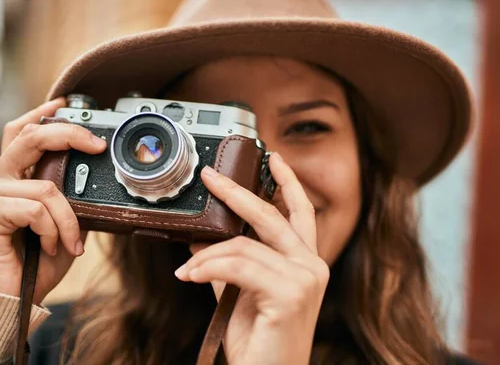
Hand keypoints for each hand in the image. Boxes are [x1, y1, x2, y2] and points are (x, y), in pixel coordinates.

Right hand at [0, 98, 106, 303]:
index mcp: (12, 179)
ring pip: (46, 187)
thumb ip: (71, 201)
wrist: (10, 300)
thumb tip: (95, 180)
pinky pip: (37, 208)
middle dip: (70, 135)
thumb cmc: (34, 264)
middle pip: (31, 138)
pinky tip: (52, 247)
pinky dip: (55, 229)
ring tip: (67, 243)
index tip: (68, 103)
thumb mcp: (64, 226)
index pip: (22, 134)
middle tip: (97, 146)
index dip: (44, 114)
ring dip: (67, 219)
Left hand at [175, 153, 329, 364]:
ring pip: (243, 247)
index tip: (274, 158)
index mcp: (305, 263)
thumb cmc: (259, 342)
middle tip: (209, 177)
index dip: (288, 183)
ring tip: (187, 270)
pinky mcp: (289, 294)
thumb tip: (201, 237)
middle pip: (271, 216)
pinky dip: (208, 268)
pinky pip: (238, 267)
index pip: (301, 213)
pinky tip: (190, 276)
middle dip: (237, 192)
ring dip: (207, 256)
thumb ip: (227, 264)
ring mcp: (304, 279)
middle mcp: (311, 266)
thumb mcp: (240, 295)